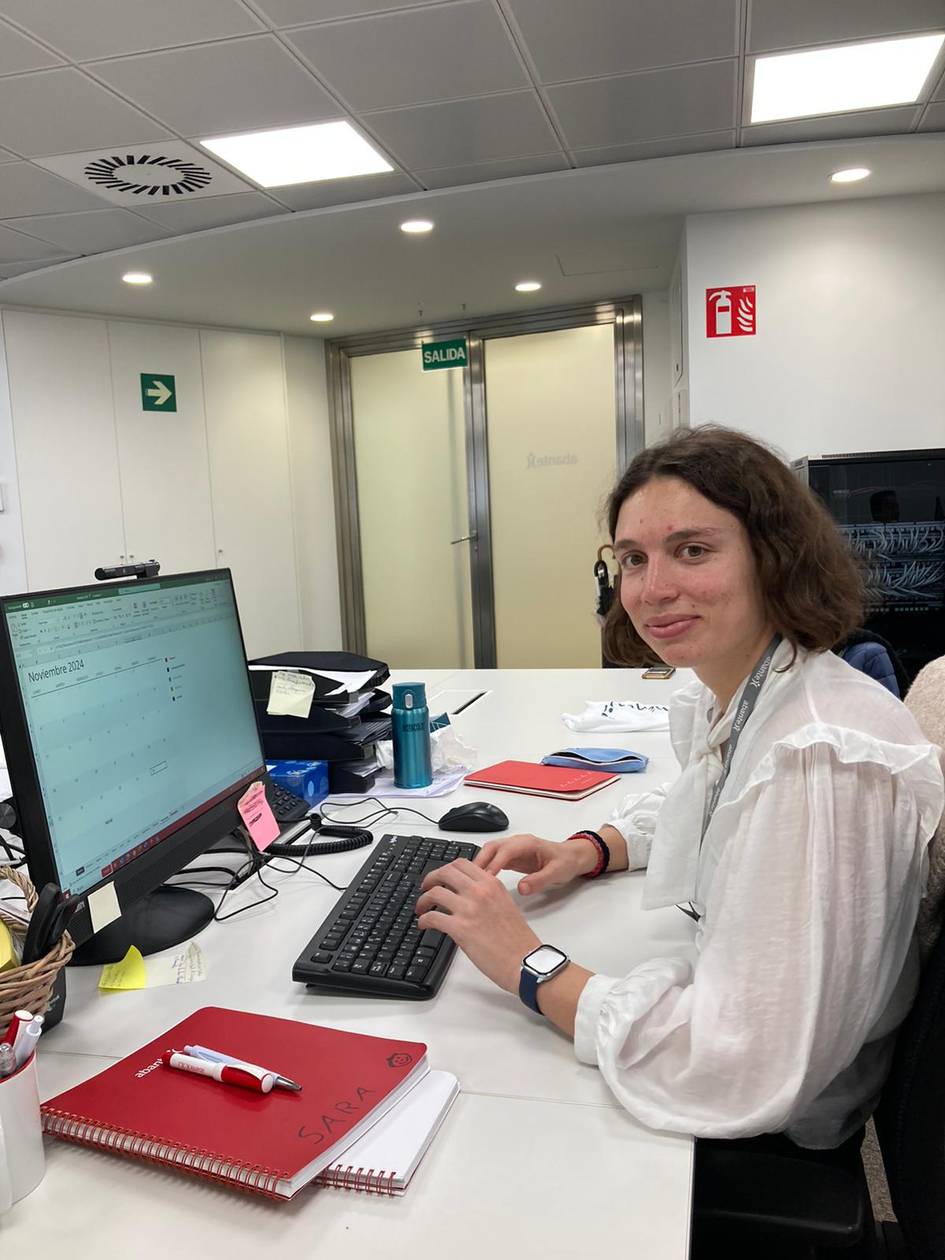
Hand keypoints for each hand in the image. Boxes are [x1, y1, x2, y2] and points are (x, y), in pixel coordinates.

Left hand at [416, 859, 540, 992]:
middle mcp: (480, 892)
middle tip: (426, 889)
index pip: (462, 864)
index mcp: (492, 884)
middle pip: (445, 872)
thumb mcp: (506, 905)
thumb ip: (486, 895)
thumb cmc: (518, 940)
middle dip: (431, 879)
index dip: (446, 869)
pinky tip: (424, 925)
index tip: (440, 878)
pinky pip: (432, 917)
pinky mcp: (460, 929)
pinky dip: (423, 920)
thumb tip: (464, 896)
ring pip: (434, 893)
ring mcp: (469, 909)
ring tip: (422, 909)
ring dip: (423, 901)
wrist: (524, 962)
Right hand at [472, 833, 597, 896]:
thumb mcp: (557, 873)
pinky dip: (485, 868)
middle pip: (492, 847)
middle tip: (470, 879)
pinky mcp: (511, 857)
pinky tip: (479, 881)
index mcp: (528, 843)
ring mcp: (513, 849)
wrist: (572, 857)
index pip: (505, 850)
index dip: (494, 863)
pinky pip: (493, 859)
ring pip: (490, 852)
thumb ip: (539, 880)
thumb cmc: (566, 862)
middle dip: (480, 861)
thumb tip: (522, 888)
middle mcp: (517, 843)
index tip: (485, 878)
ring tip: (471, 881)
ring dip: (480, 864)